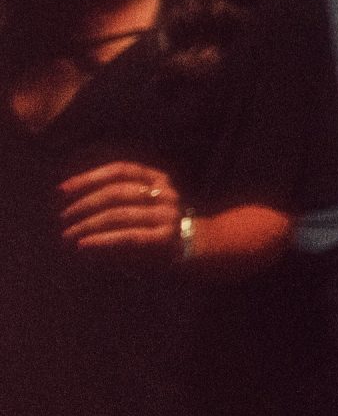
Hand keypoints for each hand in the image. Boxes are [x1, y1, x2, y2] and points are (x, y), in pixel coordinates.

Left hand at [59, 161, 182, 263]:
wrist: (198, 245)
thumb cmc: (160, 223)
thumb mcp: (145, 201)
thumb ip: (117, 195)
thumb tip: (73, 200)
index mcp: (158, 179)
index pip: (120, 170)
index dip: (89, 177)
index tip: (62, 189)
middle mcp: (165, 193)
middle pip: (116, 192)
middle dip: (84, 204)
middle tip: (62, 218)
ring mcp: (167, 216)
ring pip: (119, 215)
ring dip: (87, 225)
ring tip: (68, 235)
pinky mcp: (165, 239)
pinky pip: (127, 236)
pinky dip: (102, 240)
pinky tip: (83, 245)